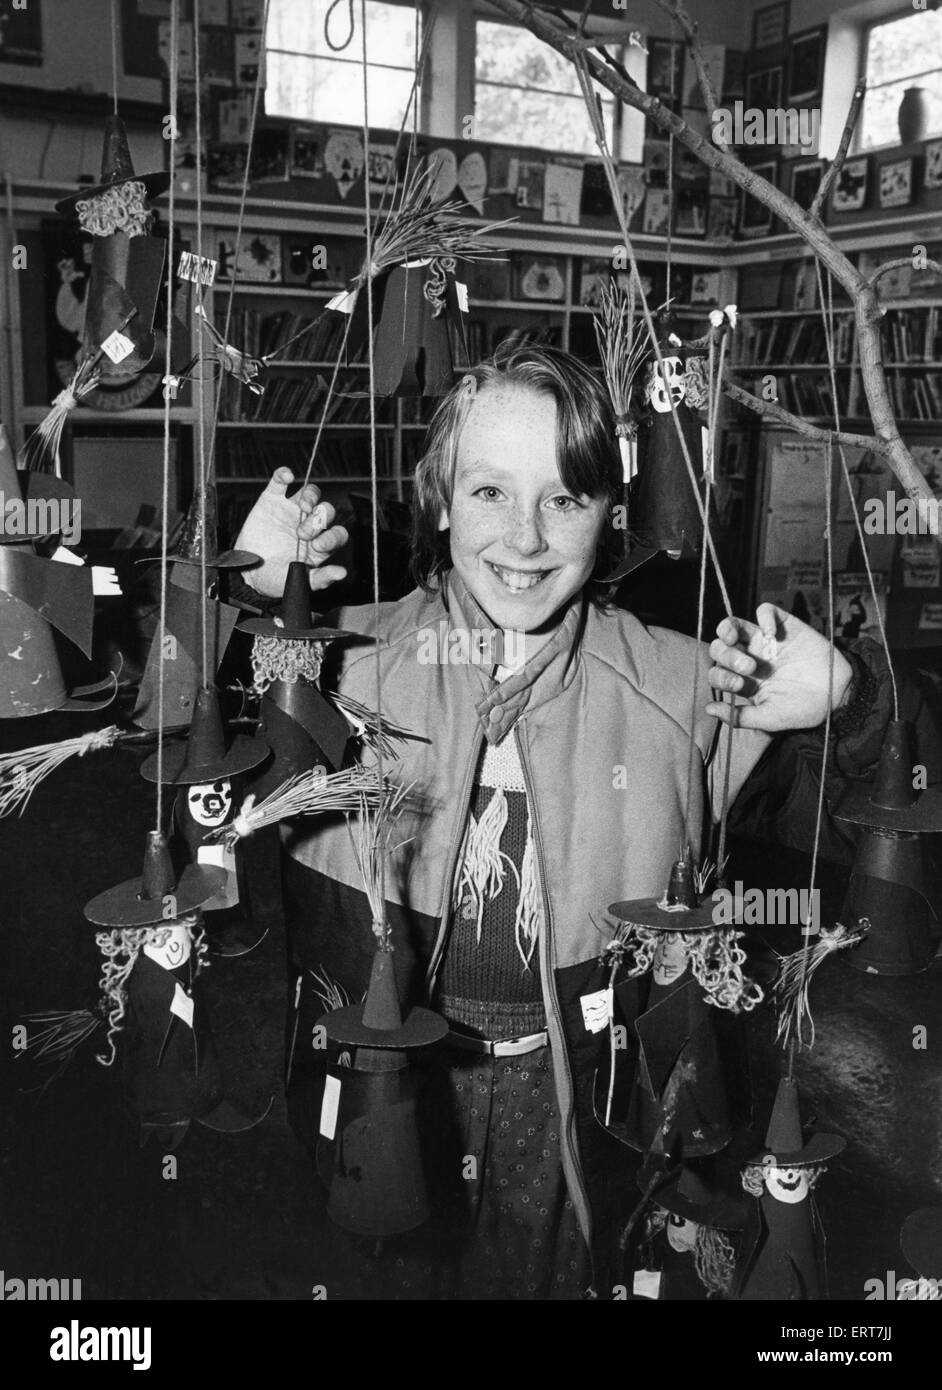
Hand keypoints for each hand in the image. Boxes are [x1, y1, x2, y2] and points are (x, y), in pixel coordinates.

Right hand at [236, 467, 347, 598]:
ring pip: (311, 492)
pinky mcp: (272, 500)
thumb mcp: (297, 582)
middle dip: (319, 520)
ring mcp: (292, 510)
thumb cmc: (275, 578)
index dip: (332, 536)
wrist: (247, 571)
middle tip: (303, 533)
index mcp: (320, 544)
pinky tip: (287, 477)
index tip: (317, 545)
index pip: (337, 533)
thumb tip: (342, 574)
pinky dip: (284, 474)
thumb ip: (319, 578)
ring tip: (302, 507)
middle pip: (326, 511)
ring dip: (311, 496)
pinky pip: (280, 481)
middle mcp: (310, 524)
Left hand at [706, 603, 852, 731]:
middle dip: (726, 656)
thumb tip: (708, 709)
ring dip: (726, 628)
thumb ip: (740, 716)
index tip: (741, 686)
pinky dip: (763, 616)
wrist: (838, 695)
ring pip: (733, 625)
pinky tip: (770, 632)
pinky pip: (765, 611)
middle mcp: (748, 658)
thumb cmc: (802, 710)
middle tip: (749, 668)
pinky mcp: (784, 626)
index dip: (721, 677)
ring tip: (732, 636)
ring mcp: (764, 641)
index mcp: (742, 681)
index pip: (717, 673)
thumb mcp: (770, 718)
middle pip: (720, 648)